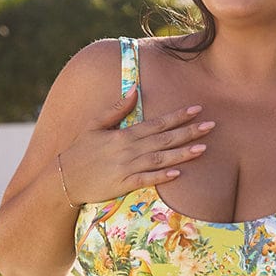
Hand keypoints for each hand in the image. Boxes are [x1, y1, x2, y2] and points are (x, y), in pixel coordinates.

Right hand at [58, 85, 214, 204]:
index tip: (196, 109)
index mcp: (124, 135)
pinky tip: (178, 174)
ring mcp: (127, 168)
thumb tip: (135, 89)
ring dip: (182, 154)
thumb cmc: (80, 152)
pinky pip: (146, 180)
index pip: (157, 123)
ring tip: (202, 148)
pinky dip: (162, 177)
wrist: (64, 180)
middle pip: (164, 140)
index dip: (178, 116)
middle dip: (188, 132)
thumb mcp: (94, 125)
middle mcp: (128, 150)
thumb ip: (116, 109)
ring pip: (160, 159)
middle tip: (211, 126)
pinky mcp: (123, 185)